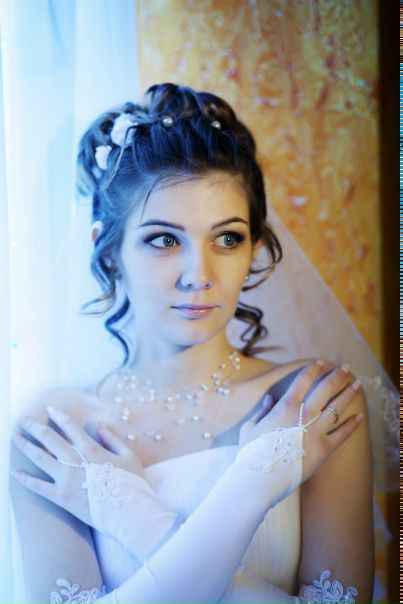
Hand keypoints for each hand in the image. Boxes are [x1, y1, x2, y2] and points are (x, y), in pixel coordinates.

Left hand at [11, 406, 143, 525]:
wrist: (130, 514)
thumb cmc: (133, 484)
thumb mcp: (128, 455)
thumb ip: (111, 438)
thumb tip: (99, 423)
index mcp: (91, 449)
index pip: (70, 427)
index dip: (58, 415)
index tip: (48, 408)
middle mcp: (75, 462)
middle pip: (49, 439)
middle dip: (34, 427)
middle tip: (22, 419)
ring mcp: (66, 480)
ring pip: (40, 458)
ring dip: (25, 446)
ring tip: (14, 437)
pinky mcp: (61, 498)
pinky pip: (38, 487)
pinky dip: (25, 479)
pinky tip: (14, 472)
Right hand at [239, 360, 362, 483]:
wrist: (262, 478)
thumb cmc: (252, 452)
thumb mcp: (251, 427)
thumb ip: (262, 410)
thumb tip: (270, 399)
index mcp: (285, 406)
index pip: (303, 380)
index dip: (313, 369)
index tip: (321, 362)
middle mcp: (304, 414)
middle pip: (325, 389)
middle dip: (337, 376)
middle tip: (345, 367)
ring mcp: (316, 431)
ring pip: (337, 407)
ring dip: (348, 393)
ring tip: (357, 384)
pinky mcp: (325, 448)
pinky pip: (342, 433)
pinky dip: (352, 424)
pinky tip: (360, 416)